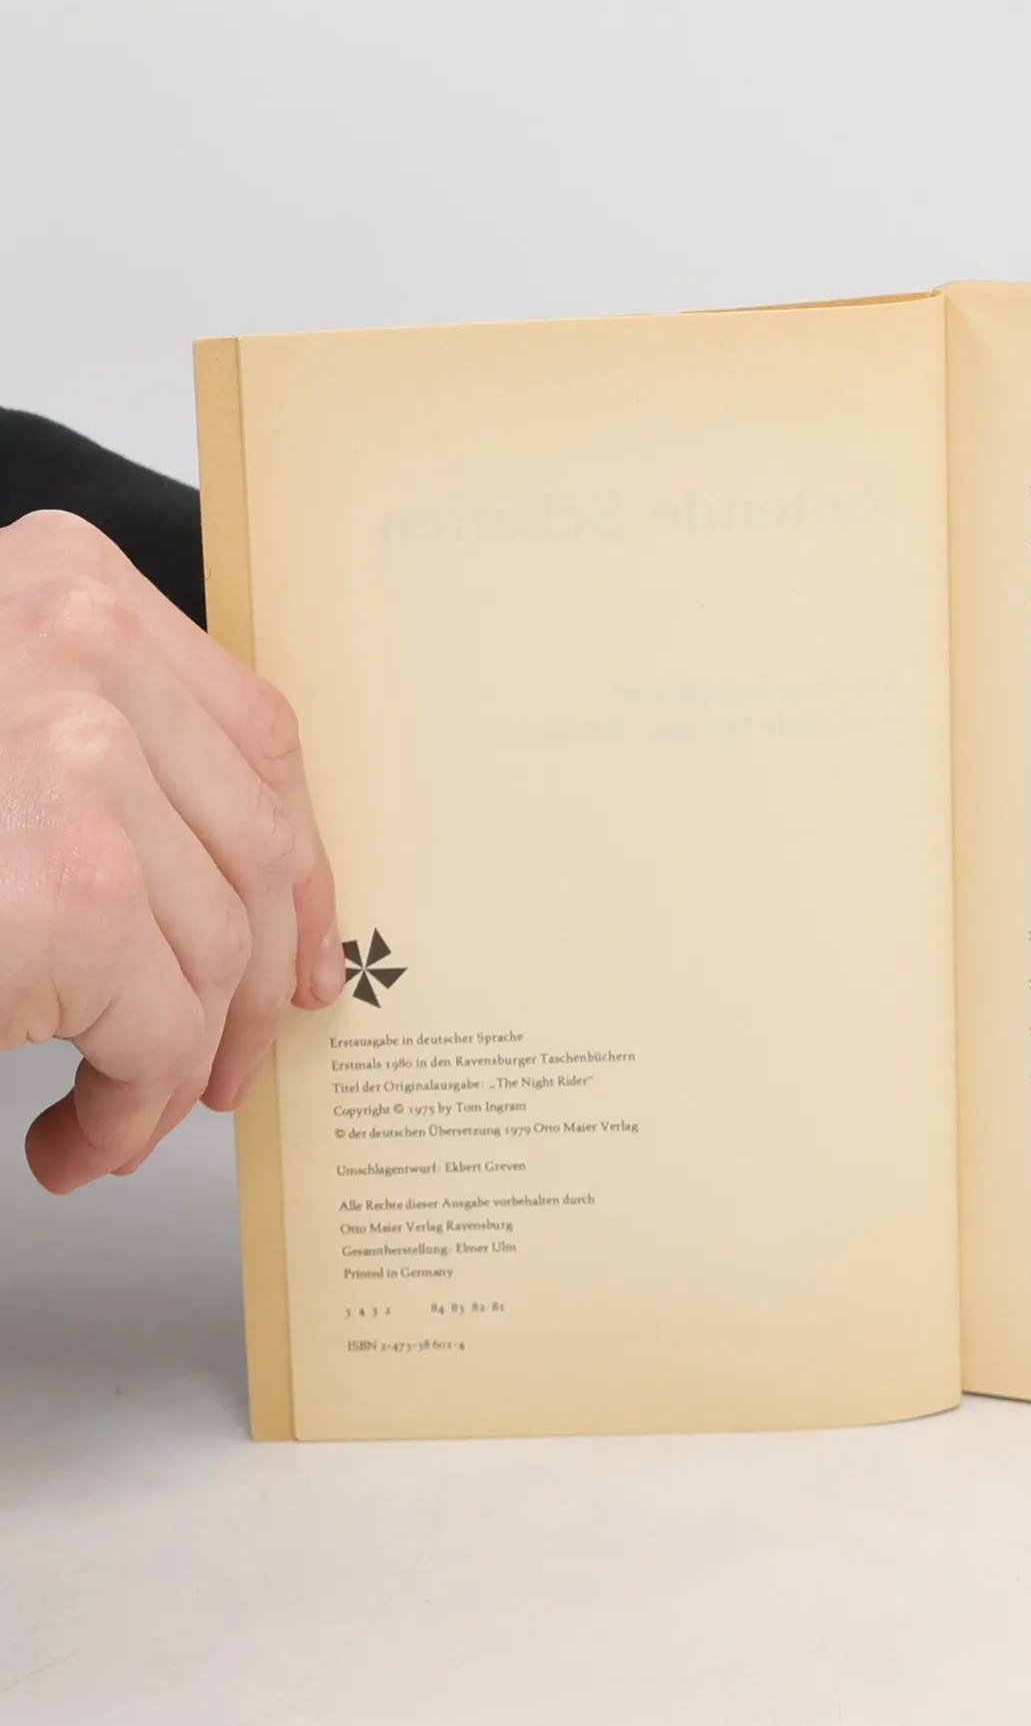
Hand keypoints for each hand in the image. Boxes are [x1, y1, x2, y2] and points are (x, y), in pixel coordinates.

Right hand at [0, 510, 343, 1191]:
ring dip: (177, 1064)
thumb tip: (275, 909)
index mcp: (71, 586)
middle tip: (217, 1071)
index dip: (300, 870)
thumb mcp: (8, 732)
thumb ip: (122, 767)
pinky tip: (77, 1139)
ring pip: (215, 950)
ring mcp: (76, 764)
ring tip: (121, 1116)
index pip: (259, 740)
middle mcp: (81, 649)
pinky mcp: (64, 897)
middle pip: (255, 850)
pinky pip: (158, 1031)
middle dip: (251, 987)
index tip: (306, 957)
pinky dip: (131, 1107)